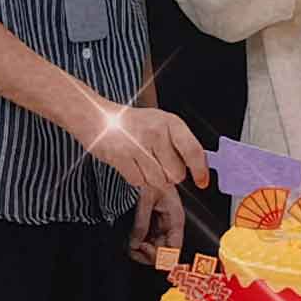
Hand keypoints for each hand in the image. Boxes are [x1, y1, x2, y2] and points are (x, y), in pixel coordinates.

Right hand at [82, 98, 208, 202]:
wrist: (98, 118)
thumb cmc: (133, 124)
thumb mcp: (162, 124)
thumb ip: (181, 143)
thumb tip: (198, 168)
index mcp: (170, 122)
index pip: (193, 150)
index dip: (200, 170)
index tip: (202, 182)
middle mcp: (155, 132)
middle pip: (176, 173)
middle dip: (170, 174)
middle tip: (158, 161)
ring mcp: (137, 145)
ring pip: (158, 181)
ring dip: (152, 177)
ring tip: (143, 161)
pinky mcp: (120, 157)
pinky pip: (139, 182)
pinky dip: (137, 178)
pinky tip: (132, 163)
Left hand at [126, 177, 186, 267]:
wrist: (148, 164)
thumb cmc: (153, 175)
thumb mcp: (146, 198)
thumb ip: (141, 222)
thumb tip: (136, 242)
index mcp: (175, 219)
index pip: (174, 248)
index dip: (161, 256)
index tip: (145, 250)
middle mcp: (170, 226)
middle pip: (163, 253)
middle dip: (147, 254)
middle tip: (133, 246)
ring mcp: (161, 227)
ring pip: (155, 250)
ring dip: (141, 251)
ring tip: (131, 243)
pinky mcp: (152, 225)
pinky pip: (147, 242)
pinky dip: (138, 244)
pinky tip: (131, 240)